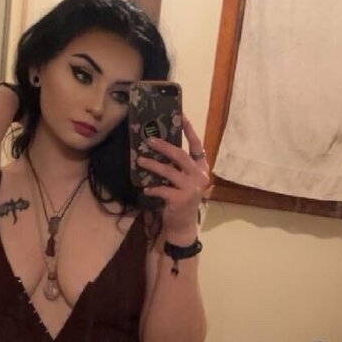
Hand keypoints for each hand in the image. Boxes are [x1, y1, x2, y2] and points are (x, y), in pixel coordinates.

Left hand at [136, 116, 209, 240]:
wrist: (182, 225)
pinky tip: (145, 188)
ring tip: (140, 161)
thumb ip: (177, 166)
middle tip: (149, 140)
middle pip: (181, 155)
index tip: (181, 116)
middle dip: (164, 146)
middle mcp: (200, 176)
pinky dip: (152, 188)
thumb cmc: (180, 199)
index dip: (189, 130)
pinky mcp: (181, 199)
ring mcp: (192, 188)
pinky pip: (162, 189)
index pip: (197, 146)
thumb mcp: (182, 180)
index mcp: (201, 168)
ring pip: (169, 171)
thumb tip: (158, 146)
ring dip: (152, 165)